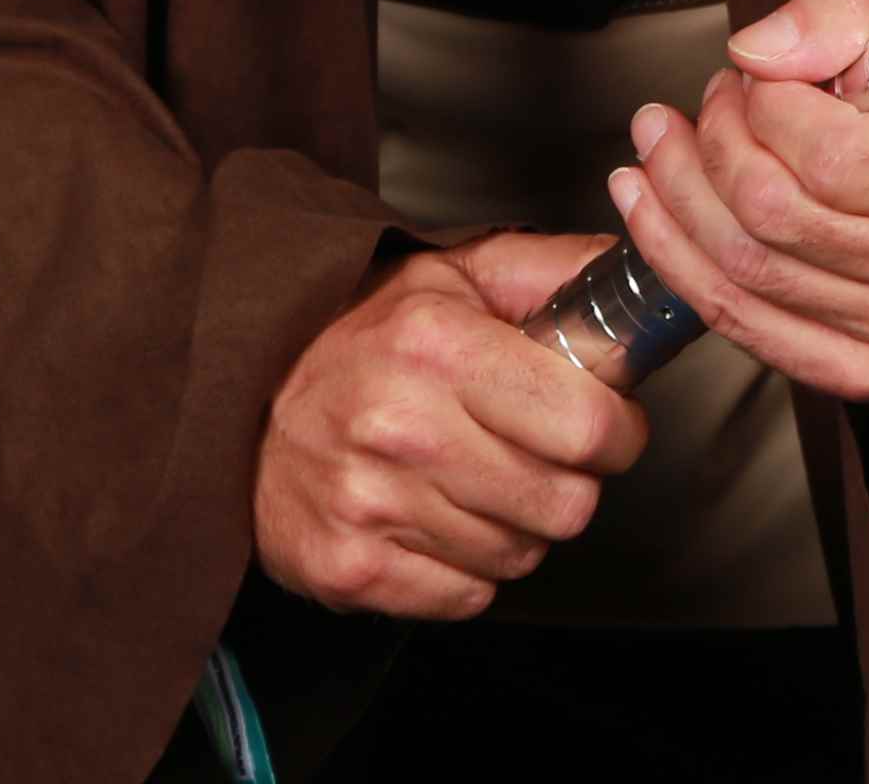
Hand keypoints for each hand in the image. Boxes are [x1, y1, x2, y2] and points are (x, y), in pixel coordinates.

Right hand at [255, 233, 651, 620]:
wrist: (236, 401)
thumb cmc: (358, 336)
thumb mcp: (452, 274)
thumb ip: (551, 271)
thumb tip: (632, 272)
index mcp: (437, 344)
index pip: (588, 426)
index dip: (616, 431)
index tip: (604, 424)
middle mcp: (401, 427)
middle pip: (565, 504)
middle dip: (570, 482)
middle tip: (536, 454)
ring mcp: (370, 506)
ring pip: (519, 555)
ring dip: (516, 525)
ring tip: (473, 479)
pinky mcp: (349, 570)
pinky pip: (467, 597)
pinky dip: (466, 568)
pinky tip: (435, 520)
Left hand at [604, 0, 868, 401]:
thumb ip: (839, 13)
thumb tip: (755, 53)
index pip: (830, 155)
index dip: (764, 106)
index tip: (753, 76)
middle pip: (776, 214)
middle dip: (712, 144)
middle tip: (707, 101)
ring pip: (746, 268)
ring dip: (676, 195)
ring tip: (658, 140)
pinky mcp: (863, 374)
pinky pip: (741, 320)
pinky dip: (676, 259)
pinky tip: (647, 205)